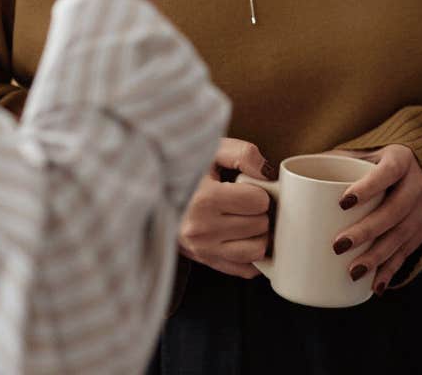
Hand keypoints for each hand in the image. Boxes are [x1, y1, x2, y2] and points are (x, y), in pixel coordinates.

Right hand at [177, 138, 277, 278]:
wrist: (154, 194)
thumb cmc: (187, 172)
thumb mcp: (212, 151)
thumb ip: (243, 154)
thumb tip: (267, 174)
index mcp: (204, 200)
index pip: (258, 202)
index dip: (259, 192)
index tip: (248, 188)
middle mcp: (201, 230)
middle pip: (260, 225)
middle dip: (259, 212)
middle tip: (246, 203)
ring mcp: (203, 250)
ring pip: (256, 251)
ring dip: (258, 234)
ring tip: (246, 219)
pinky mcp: (206, 262)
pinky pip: (246, 269)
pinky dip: (252, 255)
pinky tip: (243, 237)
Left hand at [330, 145, 421, 293]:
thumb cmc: (377, 161)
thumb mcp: (360, 153)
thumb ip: (330, 160)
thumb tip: (278, 179)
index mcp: (401, 159)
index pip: (388, 171)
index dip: (369, 187)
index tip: (343, 202)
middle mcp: (417, 184)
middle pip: (395, 210)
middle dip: (367, 230)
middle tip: (338, 245)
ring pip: (401, 235)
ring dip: (377, 256)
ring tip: (352, 271)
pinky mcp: (421, 231)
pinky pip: (406, 253)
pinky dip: (390, 271)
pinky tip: (374, 286)